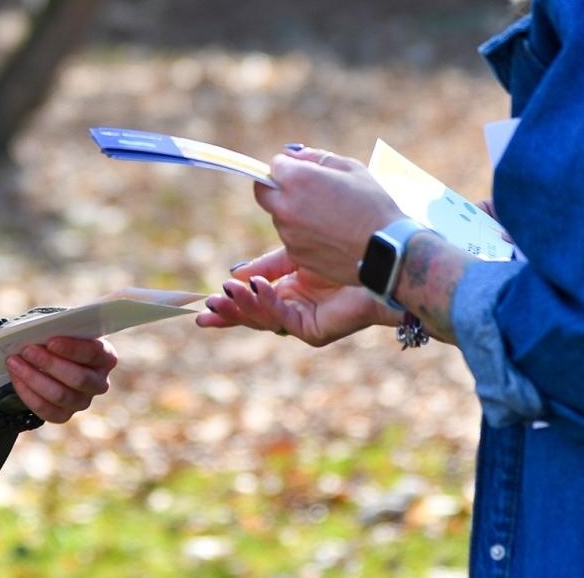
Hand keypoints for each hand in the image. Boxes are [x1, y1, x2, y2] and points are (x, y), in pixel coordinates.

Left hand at [5, 336, 117, 423]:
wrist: (52, 361)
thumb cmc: (60, 340)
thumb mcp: (63, 331)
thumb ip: (56, 330)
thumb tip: (36, 333)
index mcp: (105, 357)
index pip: (94, 353)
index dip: (73, 348)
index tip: (51, 341)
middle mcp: (99, 382)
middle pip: (78, 378)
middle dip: (49, 363)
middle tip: (27, 350)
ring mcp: (83, 401)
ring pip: (61, 395)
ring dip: (34, 378)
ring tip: (14, 362)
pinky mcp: (65, 415)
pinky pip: (46, 410)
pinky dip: (28, 393)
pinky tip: (16, 377)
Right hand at [195, 246, 398, 345]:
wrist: (379, 262)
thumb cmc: (344, 254)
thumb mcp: (295, 256)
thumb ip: (267, 266)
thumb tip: (235, 272)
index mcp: (287, 294)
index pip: (251, 303)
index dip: (229, 305)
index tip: (204, 306)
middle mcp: (293, 311)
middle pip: (252, 316)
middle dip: (229, 312)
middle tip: (207, 308)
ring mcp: (303, 322)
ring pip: (264, 319)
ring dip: (243, 307)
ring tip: (227, 292)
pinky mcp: (314, 329)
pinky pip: (283, 317)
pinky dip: (266, 302)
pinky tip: (256, 287)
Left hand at [254, 146, 402, 285]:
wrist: (387, 250)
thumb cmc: (373, 205)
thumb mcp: (351, 168)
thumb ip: (316, 157)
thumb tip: (293, 154)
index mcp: (297, 179)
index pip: (274, 165)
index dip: (287, 165)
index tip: (300, 170)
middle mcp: (286, 206)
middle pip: (263, 192)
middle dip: (276, 187)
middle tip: (302, 191)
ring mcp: (289, 233)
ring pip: (278, 216)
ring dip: (292, 212)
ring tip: (327, 215)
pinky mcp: (296, 255)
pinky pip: (291, 238)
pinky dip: (303, 234)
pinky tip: (330, 235)